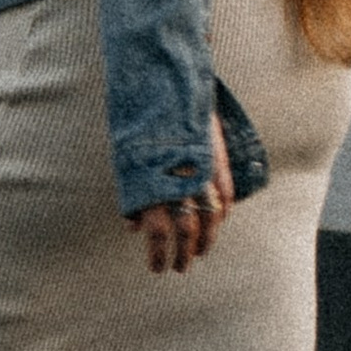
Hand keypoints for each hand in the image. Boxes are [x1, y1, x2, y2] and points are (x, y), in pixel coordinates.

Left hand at [130, 110, 236, 272]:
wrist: (162, 82)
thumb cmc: (138, 122)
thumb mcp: (126, 159)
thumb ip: (131, 194)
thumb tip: (132, 227)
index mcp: (151, 181)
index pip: (157, 231)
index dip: (158, 254)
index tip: (157, 268)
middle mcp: (178, 179)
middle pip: (185, 229)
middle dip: (183, 253)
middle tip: (180, 268)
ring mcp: (201, 169)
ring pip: (210, 216)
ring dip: (206, 240)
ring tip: (200, 253)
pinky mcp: (216, 156)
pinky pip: (225, 193)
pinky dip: (223, 213)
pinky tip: (218, 223)